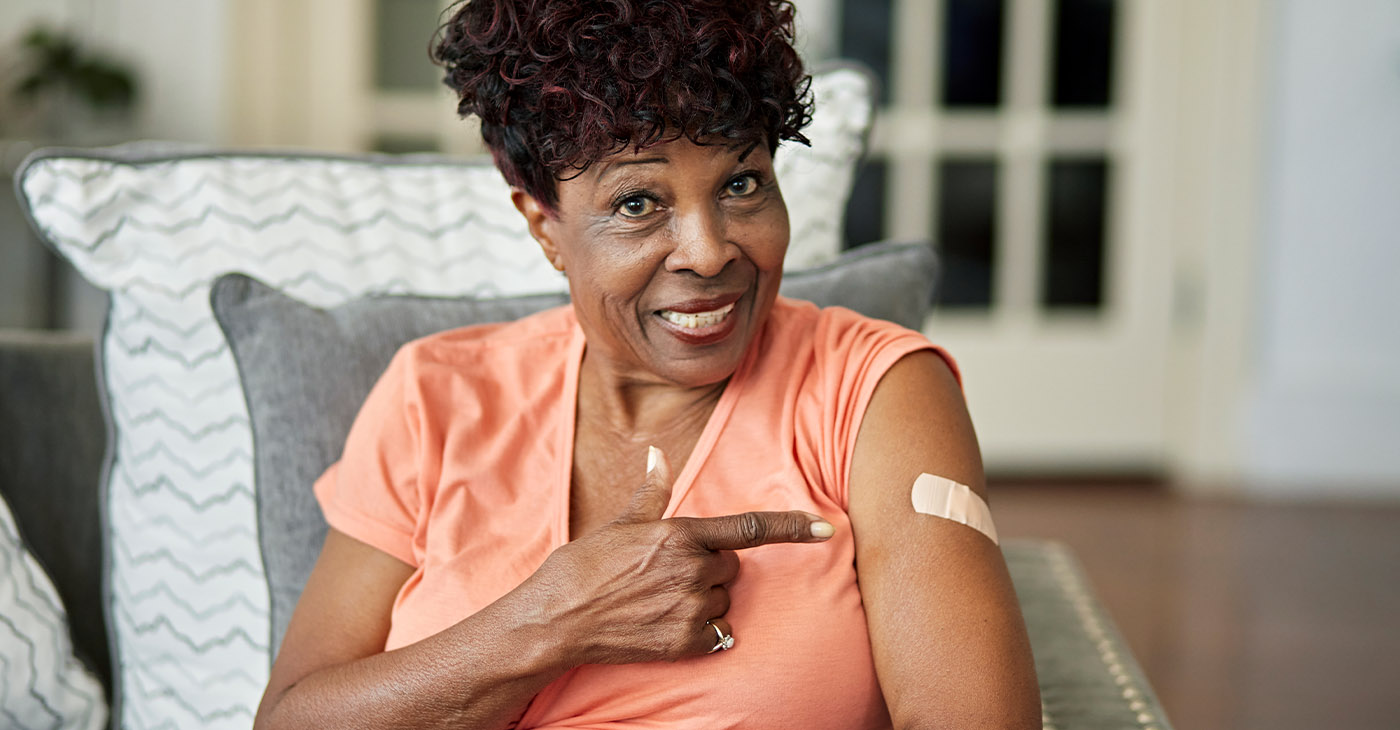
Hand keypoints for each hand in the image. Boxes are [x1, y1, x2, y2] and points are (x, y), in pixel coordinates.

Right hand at [524, 446, 833, 665]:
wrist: (555, 621)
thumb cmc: (582, 568)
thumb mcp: (618, 524)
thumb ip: (651, 492)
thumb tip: (658, 454)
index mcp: (680, 534)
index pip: (751, 528)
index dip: (793, 527)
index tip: (827, 528)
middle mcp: (691, 570)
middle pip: (731, 565)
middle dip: (710, 565)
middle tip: (666, 572)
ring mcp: (690, 608)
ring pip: (723, 598)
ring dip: (703, 598)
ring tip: (657, 598)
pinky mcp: (685, 642)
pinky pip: (718, 632)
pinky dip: (701, 629)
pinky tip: (666, 623)